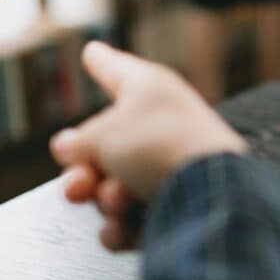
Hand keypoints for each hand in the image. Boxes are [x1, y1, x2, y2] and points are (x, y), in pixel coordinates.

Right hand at [50, 42, 247, 250]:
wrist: (210, 196)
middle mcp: (161, 125)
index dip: (100, 61)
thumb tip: (69, 147)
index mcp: (149, 90)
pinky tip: (122, 228)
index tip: (92, 52)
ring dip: (106, 200)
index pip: (115, 69)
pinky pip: (133, 219)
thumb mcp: (103, 134)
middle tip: (79, 183)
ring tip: (117, 200)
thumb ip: (79, 141)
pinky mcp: (176, 206)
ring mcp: (169, 167)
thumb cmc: (161, 147)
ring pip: (115, 186)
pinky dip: (124, 227)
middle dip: (84, 171)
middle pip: (105, 146)